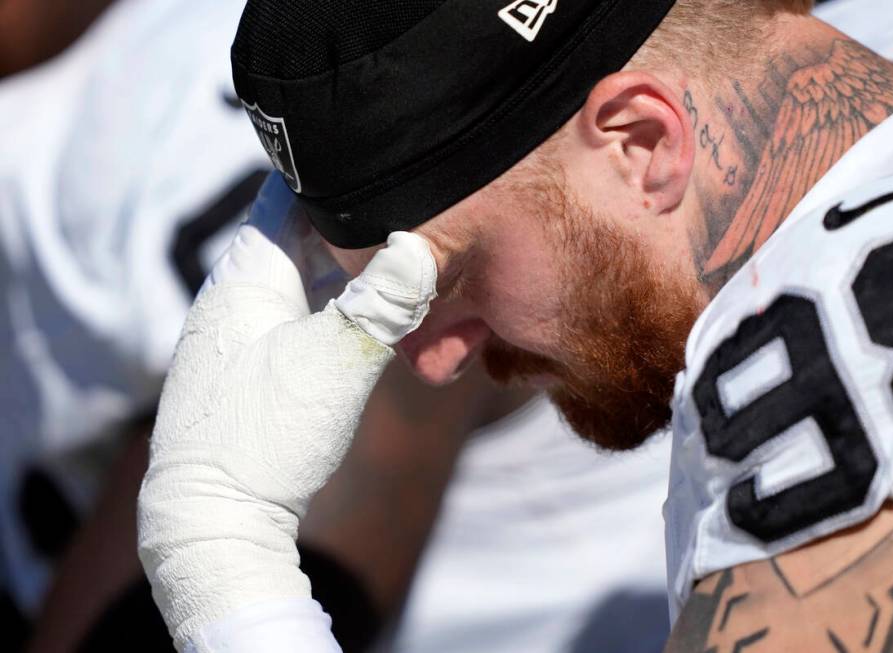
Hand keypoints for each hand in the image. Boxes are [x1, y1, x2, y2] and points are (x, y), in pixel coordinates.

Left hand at [137, 174, 436, 651]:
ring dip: (340, 267)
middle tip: (404, 208)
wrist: (213, 521)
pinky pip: (291, 314)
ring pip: (296, 278)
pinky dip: (327, 305)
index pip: (285, 197)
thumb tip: (425, 244)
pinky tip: (358, 318)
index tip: (379, 155)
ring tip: (391, 257)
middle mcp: (232, 297)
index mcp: (246, 278)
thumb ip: (385, 301)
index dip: (331, 172)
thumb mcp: (337, 362)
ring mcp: (235, 335)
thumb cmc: (269, 436)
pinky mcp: (245, 368)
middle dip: (348, 221)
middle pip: (295, 235)